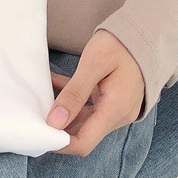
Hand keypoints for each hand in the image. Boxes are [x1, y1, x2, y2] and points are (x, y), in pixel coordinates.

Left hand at [45, 30, 145, 156]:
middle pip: (82, 134)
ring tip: (39, 99)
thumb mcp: (93, 65)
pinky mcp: (110, 99)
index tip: (38, 133)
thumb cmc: (120, 45)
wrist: (144, 33)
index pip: (84, 142)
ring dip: (61, 113)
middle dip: (57, 128)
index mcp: (114, 110)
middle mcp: (117, 115)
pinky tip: (52, 84)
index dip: (60, 143)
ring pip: (82, 120)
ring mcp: (115, 108)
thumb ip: (74, 93)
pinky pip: (86, 106)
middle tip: (33, 115)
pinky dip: (69, 100)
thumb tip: (54, 121)